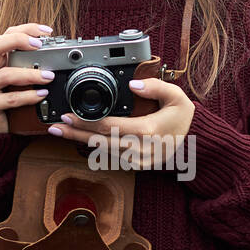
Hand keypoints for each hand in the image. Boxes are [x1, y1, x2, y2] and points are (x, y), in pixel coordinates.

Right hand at [0, 22, 54, 133]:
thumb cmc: (8, 98)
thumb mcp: (18, 79)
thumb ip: (27, 66)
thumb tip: (55, 55)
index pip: (5, 35)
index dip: (25, 29)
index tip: (45, 32)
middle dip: (18, 41)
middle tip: (40, 45)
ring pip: (5, 75)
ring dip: (30, 74)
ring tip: (48, 77)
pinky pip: (9, 99)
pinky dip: (28, 97)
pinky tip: (40, 96)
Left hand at [47, 77, 195, 167]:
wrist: (195, 142)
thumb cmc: (183, 117)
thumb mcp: (176, 96)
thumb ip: (155, 86)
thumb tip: (133, 83)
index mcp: (148, 131)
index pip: (109, 126)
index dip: (86, 122)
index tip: (68, 115)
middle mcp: (140, 149)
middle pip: (99, 142)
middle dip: (74, 133)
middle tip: (54, 126)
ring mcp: (137, 160)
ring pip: (102, 151)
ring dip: (80, 140)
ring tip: (60, 131)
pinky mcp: (136, 166)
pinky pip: (110, 156)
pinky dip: (94, 147)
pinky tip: (80, 139)